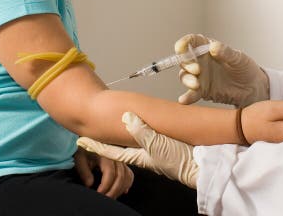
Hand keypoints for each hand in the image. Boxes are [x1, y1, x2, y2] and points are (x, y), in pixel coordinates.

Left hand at [73, 146, 133, 197]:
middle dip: (113, 191)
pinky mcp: (122, 163)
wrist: (88, 141)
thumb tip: (90, 184)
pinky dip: (128, 183)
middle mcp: (116, 157)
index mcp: (105, 155)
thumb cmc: (83, 150)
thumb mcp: (79, 159)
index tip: (99, 194)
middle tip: (105, 200)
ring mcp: (121, 160)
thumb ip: (84, 171)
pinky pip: (129, 174)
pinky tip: (123, 191)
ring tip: (111, 198)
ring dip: (120, 190)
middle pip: (120, 177)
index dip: (106, 185)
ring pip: (126, 177)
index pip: (110, 173)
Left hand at [77, 112, 197, 188]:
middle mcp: (144, 153)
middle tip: (95, 129)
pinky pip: (150, 136)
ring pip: (135, 140)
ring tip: (116, 122)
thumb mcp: (157, 145)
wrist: (201, 166)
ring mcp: (156, 150)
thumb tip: (126, 117)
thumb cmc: (179, 160)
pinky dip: (143, 129)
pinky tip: (144, 124)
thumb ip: (141, 131)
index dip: (95, 146)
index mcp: (139, 155)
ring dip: (126, 132)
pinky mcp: (167, 146)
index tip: (80, 141)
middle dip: (108, 139)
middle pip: (121, 144)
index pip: (111, 151)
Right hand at [176, 33, 269, 106]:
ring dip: (187, 79)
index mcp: (207, 48)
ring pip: (185, 75)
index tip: (181, 48)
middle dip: (186, 63)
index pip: (192, 41)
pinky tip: (184, 100)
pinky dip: (187, 97)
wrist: (252, 88)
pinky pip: (191, 93)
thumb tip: (213, 47)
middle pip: (185, 59)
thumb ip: (226, 52)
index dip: (184, 43)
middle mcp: (200, 61)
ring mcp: (199, 76)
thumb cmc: (245, 68)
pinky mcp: (201, 91)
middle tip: (197, 70)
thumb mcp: (238, 58)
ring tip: (196, 85)